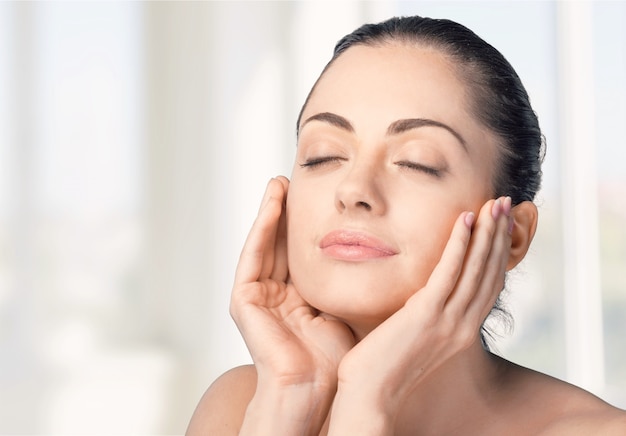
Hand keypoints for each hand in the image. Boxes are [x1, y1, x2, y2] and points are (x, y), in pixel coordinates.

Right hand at [230, 176, 354, 433]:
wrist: (318, 387)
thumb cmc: (337, 356)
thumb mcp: (344, 304)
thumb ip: (346, 278)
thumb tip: (373, 249)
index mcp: (296, 299)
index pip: (301, 252)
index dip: (309, 224)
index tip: (321, 197)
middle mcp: (274, 295)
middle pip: (280, 244)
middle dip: (287, 212)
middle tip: (296, 180)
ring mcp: (257, 297)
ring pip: (264, 244)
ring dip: (271, 212)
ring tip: (281, 183)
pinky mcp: (243, 299)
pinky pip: (252, 255)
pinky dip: (261, 228)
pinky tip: (273, 203)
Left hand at [329, 197, 512, 433]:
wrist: (370, 396)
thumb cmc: (384, 367)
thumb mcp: (415, 336)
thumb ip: (427, 314)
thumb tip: (425, 293)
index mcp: (462, 331)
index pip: (488, 284)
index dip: (498, 252)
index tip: (500, 224)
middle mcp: (462, 326)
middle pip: (490, 272)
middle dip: (500, 235)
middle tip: (506, 203)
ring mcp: (447, 321)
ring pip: (475, 268)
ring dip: (487, 232)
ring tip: (495, 203)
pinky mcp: (426, 315)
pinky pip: (448, 272)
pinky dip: (460, 244)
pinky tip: (465, 218)